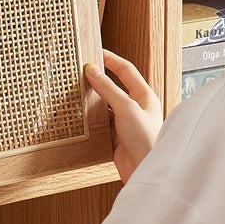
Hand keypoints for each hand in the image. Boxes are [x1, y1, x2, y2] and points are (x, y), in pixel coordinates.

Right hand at [85, 50, 161, 183]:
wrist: (145, 171)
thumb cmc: (146, 141)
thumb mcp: (127, 109)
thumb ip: (109, 89)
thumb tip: (93, 71)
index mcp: (145, 96)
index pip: (126, 70)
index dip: (111, 59)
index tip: (95, 52)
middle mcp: (136, 108)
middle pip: (114, 86)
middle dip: (99, 79)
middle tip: (82, 71)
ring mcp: (126, 123)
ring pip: (105, 105)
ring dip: (93, 99)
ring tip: (78, 91)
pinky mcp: (116, 137)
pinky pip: (101, 122)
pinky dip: (90, 118)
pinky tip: (81, 116)